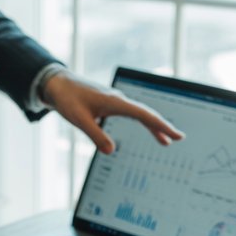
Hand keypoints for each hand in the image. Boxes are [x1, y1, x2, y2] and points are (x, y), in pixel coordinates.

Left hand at [41, 69, 183, 153]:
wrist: (56, 84)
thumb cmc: (67, 99)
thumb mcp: (79, 120)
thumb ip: (96, 136)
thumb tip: (111, 151)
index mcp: (115, 102)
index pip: (144, 115)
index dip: (161, 126)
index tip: (176, 135)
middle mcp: (118, 100)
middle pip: (146, 114)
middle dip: (163, 127)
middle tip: (179, 138)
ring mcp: (115, 101)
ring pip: (140, 114)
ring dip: (153, 126)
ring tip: (165, 141)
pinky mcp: (109, 104)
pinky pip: (131, 114)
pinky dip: (141, 122)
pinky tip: (145, 129)